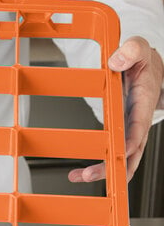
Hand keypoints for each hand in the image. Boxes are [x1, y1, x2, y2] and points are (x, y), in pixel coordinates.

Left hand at [68, 36, 163, 183]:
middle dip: (114, 167)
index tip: (118, 153)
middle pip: (131, 152)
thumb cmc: (142, 60)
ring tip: (79, 177)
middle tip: (89, 175)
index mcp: (143, 102)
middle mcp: (138, 120)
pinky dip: (101, 164)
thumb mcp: (139, 47)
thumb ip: (131, 50)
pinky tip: (79, 173)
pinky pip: (114, 153)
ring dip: (104, 171)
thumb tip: (116, 61)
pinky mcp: (120, 133)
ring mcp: (129, 129)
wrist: (146, 67)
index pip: (139, 127)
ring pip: (123, 158)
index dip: (130, 142)